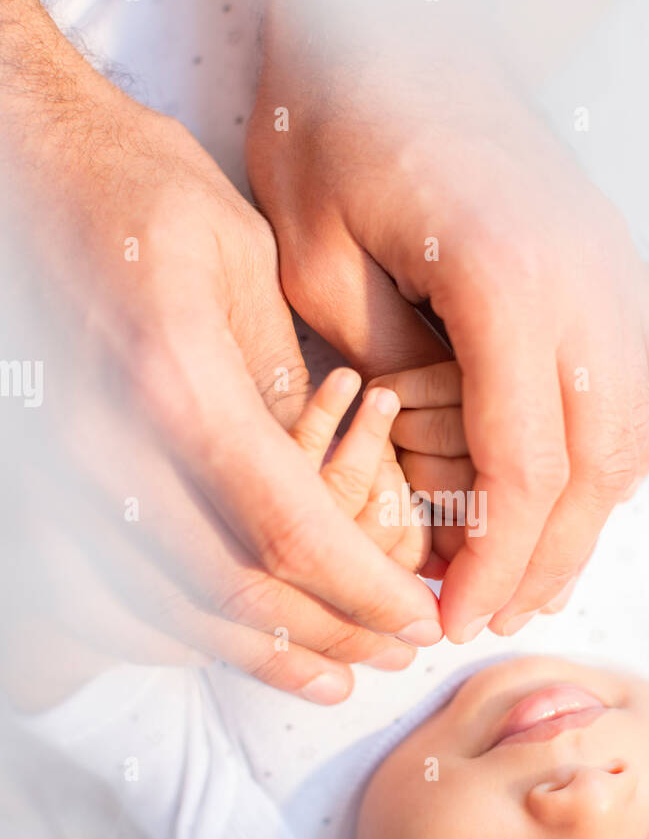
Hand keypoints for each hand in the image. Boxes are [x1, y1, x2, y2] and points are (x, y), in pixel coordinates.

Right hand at [1, 0, 441, 704]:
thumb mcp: (245, 261)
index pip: (288, 529)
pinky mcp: (39, 484)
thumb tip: (330, 483)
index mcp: (175, 383)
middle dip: (329, 633)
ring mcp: (59, 472)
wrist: (21, 164)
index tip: (419, 616)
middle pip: (231, 588)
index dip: (363, 590)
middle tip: (396, 653)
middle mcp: (107, 445)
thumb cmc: (137, 189)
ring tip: (337, 674)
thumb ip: (286, 384)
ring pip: (165, 610)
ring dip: (260, 653)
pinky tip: (233, 648)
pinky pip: (103, 596)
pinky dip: (176, 638)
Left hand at [247, 41, 648, 641]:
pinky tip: (574, 490)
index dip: (493, 564)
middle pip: (599, 468)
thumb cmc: (336, 123)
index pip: (525, 469)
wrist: (406, 20)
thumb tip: (412, 464)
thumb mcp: (310, 255)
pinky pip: (647, 384)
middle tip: (494, 617)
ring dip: (591, 516)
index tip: (455, 618)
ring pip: (637, 431)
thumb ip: (375, 372)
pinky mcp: (617, 264)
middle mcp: (587, 283)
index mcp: (509, 283)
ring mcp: (615, 269)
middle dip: (548, 561)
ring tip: (535, 576)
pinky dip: (618, 455)